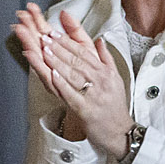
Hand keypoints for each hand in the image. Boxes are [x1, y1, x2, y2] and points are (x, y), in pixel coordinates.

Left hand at [14, 4, 134, 160]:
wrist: (120, 131)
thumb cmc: (114, 105)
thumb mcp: (115, 78)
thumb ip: (106, 58)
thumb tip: (100, 40)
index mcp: (105, 72)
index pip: (84, 52)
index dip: (68, 41)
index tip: (54, 32)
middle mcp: (100, 81)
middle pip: (77, 60)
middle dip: (59, 47)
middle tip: (44, 36)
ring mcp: (93, 95)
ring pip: (73, 74)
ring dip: (57, 61)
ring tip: (44, 50)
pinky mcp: (86, 110)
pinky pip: (72, 94)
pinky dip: (62, 83)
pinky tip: (52, 74)